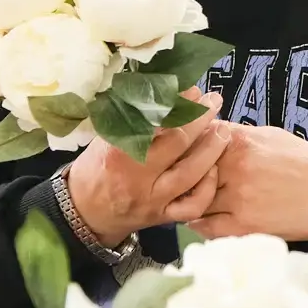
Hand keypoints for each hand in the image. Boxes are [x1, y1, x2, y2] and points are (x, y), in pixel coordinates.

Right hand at [67, 88, 230, 246]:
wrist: (84, 214)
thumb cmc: (96, 169)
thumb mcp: (106, 140)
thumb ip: (133, 120)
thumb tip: (164, 92)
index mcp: (119, 154)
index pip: (154, 125)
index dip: (177, 106)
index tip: (192, 90)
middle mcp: (138, 177)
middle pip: (177, 145)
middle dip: (200, 119)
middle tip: (214, 100)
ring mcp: (153, 199)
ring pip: (190, 175)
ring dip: (211, 149)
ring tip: (223, 129)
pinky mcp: (163, 217)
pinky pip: (192, 206)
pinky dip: (207, 188)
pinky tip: (214, 170)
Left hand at [189, 123, 307, 240]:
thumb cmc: (303, 161)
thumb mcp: (269, 136)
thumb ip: (235, 135)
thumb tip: (204, 132)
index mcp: (240, 142)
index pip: (193, 142)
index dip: (183, 150)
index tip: (179, 155)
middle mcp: (236, 168)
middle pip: (187, 172)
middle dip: (180, 176)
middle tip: (175, 180)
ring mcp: (239, 198)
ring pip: (193, 200)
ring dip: (189, 201)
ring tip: (188, 200)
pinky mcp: (245, 225)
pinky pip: (205, 226)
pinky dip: (199, 223)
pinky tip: (203, 217)